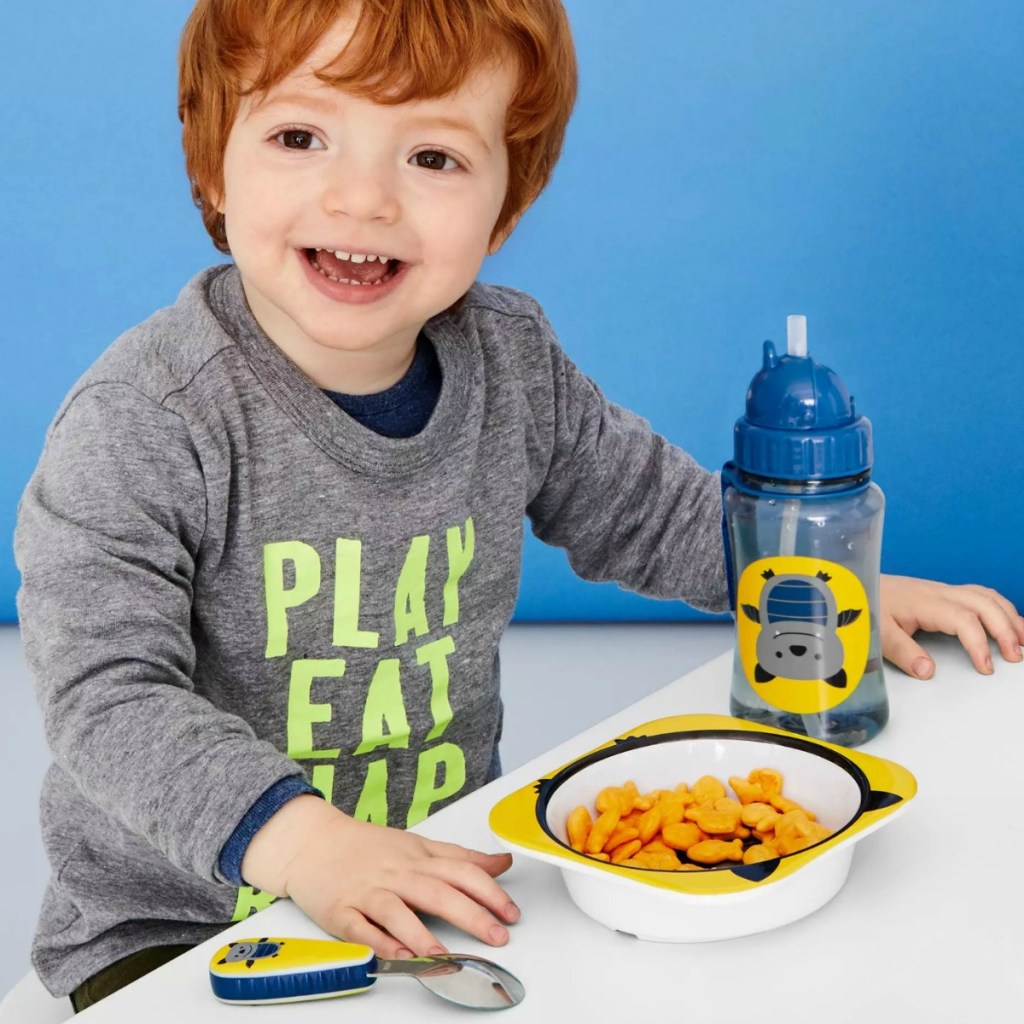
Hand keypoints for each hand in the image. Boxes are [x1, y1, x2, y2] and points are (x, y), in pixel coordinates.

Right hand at [241, 795, 518, 958]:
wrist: (311, 841)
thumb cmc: (366, 846)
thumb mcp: (418, 844)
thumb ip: (460, 857)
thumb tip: (502, 863)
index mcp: (417, 857)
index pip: (461, 870)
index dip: (490, 891)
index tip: (512, 912)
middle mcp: (396, 873)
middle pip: (437, 892)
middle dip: (470, 915)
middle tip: (497, 936)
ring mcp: (368, 892)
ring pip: (397, 911)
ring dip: (422, 934)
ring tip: (445, 956)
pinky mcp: (341, 912)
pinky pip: (361, 929)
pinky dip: (379, 942)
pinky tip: (397, 954)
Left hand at [879, 574, 1023, 677]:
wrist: (858, 584)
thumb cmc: (869, 606)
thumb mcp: (878, 632)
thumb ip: (902, 651)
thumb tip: (927, 671)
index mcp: (925, 602)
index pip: (963, 619)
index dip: (979, 643)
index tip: (986, 668)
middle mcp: (940, 593)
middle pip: (984, 604)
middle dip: (1005, 629)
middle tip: (1015, 657)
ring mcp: (945, 591)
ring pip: (987, 597)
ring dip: (1010, 617)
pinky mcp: (946, 593)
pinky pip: (982, 595)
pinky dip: (1002, 608)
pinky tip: (1012, 623)